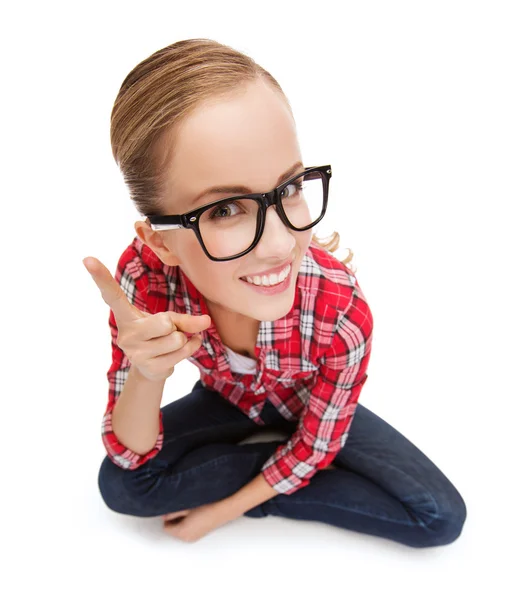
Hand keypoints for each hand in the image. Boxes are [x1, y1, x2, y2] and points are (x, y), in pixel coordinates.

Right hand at [82, 256, 210, 381]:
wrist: (152, 369)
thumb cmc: (158, 337)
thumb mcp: (169, 321)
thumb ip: (185, 319)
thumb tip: (206, 321)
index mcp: (126, 315)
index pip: (112, 295)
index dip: (101, 277)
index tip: (88, 259)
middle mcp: (126, 333)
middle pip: (165, 322)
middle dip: (175, 325)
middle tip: (167, 331)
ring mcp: (135, 352)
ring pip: (177, 339)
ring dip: (183, 339)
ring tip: (171, 343)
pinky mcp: (148, 367)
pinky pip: (182, 352)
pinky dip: (190, 348)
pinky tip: (181, 350)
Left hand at [162, 502, 238, 542]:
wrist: (223, 509)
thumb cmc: (207, 507)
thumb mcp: (186, 506)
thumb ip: (172, 512)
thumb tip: (165, 515)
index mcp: (181, 531)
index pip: (166, 527)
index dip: (168, 517)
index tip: (173, 510)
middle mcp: (186, 538)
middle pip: (172, 530)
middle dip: (174, 520)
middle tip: (182, 509)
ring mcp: (193, 538)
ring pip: (180, 530)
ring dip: (181, 522)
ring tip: (191, 511)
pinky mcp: (199, 535)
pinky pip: (187, 531)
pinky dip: (188, 524)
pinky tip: (196, 516)